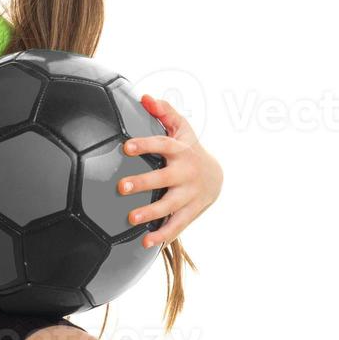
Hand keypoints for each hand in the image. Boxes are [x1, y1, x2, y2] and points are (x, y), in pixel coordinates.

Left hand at [117, 95, 223, 248]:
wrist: (217, 176)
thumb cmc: (189, 149)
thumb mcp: (181, 128)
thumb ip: (164, 112)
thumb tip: (145, 97)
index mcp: (180, 150)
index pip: (162, 144)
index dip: (145, 145)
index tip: (126, 147)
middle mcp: (186, 173)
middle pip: (164, 178)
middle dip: (144, 182)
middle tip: (121, 187)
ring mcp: (189, 194)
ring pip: (170, 205)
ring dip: (151, 213)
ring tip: (131, 218)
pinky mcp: (191, 212)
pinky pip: (177, 226)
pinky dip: (163, 236)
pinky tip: (146, 243)